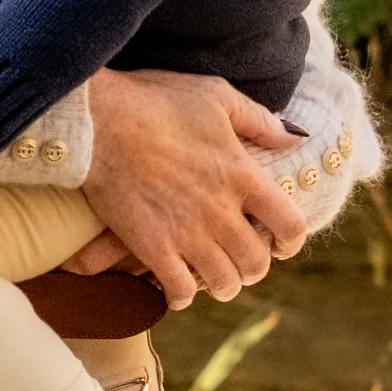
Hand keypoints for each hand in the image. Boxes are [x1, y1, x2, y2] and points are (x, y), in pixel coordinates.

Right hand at [80, 68, 309, 308]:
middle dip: (253, 267)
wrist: (97, 121)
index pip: (291, 225)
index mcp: (243, 175)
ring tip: (212, 275)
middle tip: (241, 261)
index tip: (281, 243)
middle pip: (256, 263)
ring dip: (222, 284)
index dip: (291, 241)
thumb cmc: (156, 100)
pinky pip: (179, 290)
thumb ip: (259, 120)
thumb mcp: (217, 95)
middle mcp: (221, 211)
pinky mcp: (152, 247)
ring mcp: (187, 233)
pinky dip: (182, 295)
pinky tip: (177, 285)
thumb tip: (294, 139)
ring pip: (223, 283)